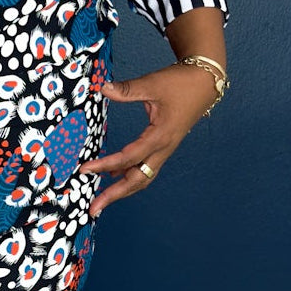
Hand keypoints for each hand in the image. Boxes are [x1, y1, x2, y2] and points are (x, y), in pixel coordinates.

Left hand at [79, 63, 219, 217]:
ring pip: (142, 178)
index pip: (128, 157)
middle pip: (137, 180)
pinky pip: (145, 170)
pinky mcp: (163, 149)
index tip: (84, 170)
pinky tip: (113, 177)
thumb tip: (104, 88)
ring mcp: (164, 151)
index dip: (105, 165)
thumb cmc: (181, 82)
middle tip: (93, 209)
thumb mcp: (153, 83)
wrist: (205, 82)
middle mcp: (163, 149)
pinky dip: (128, 178)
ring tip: (101, 200)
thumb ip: (128, 89)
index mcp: (160, 135)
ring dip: (122, 191)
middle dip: (114, 195)